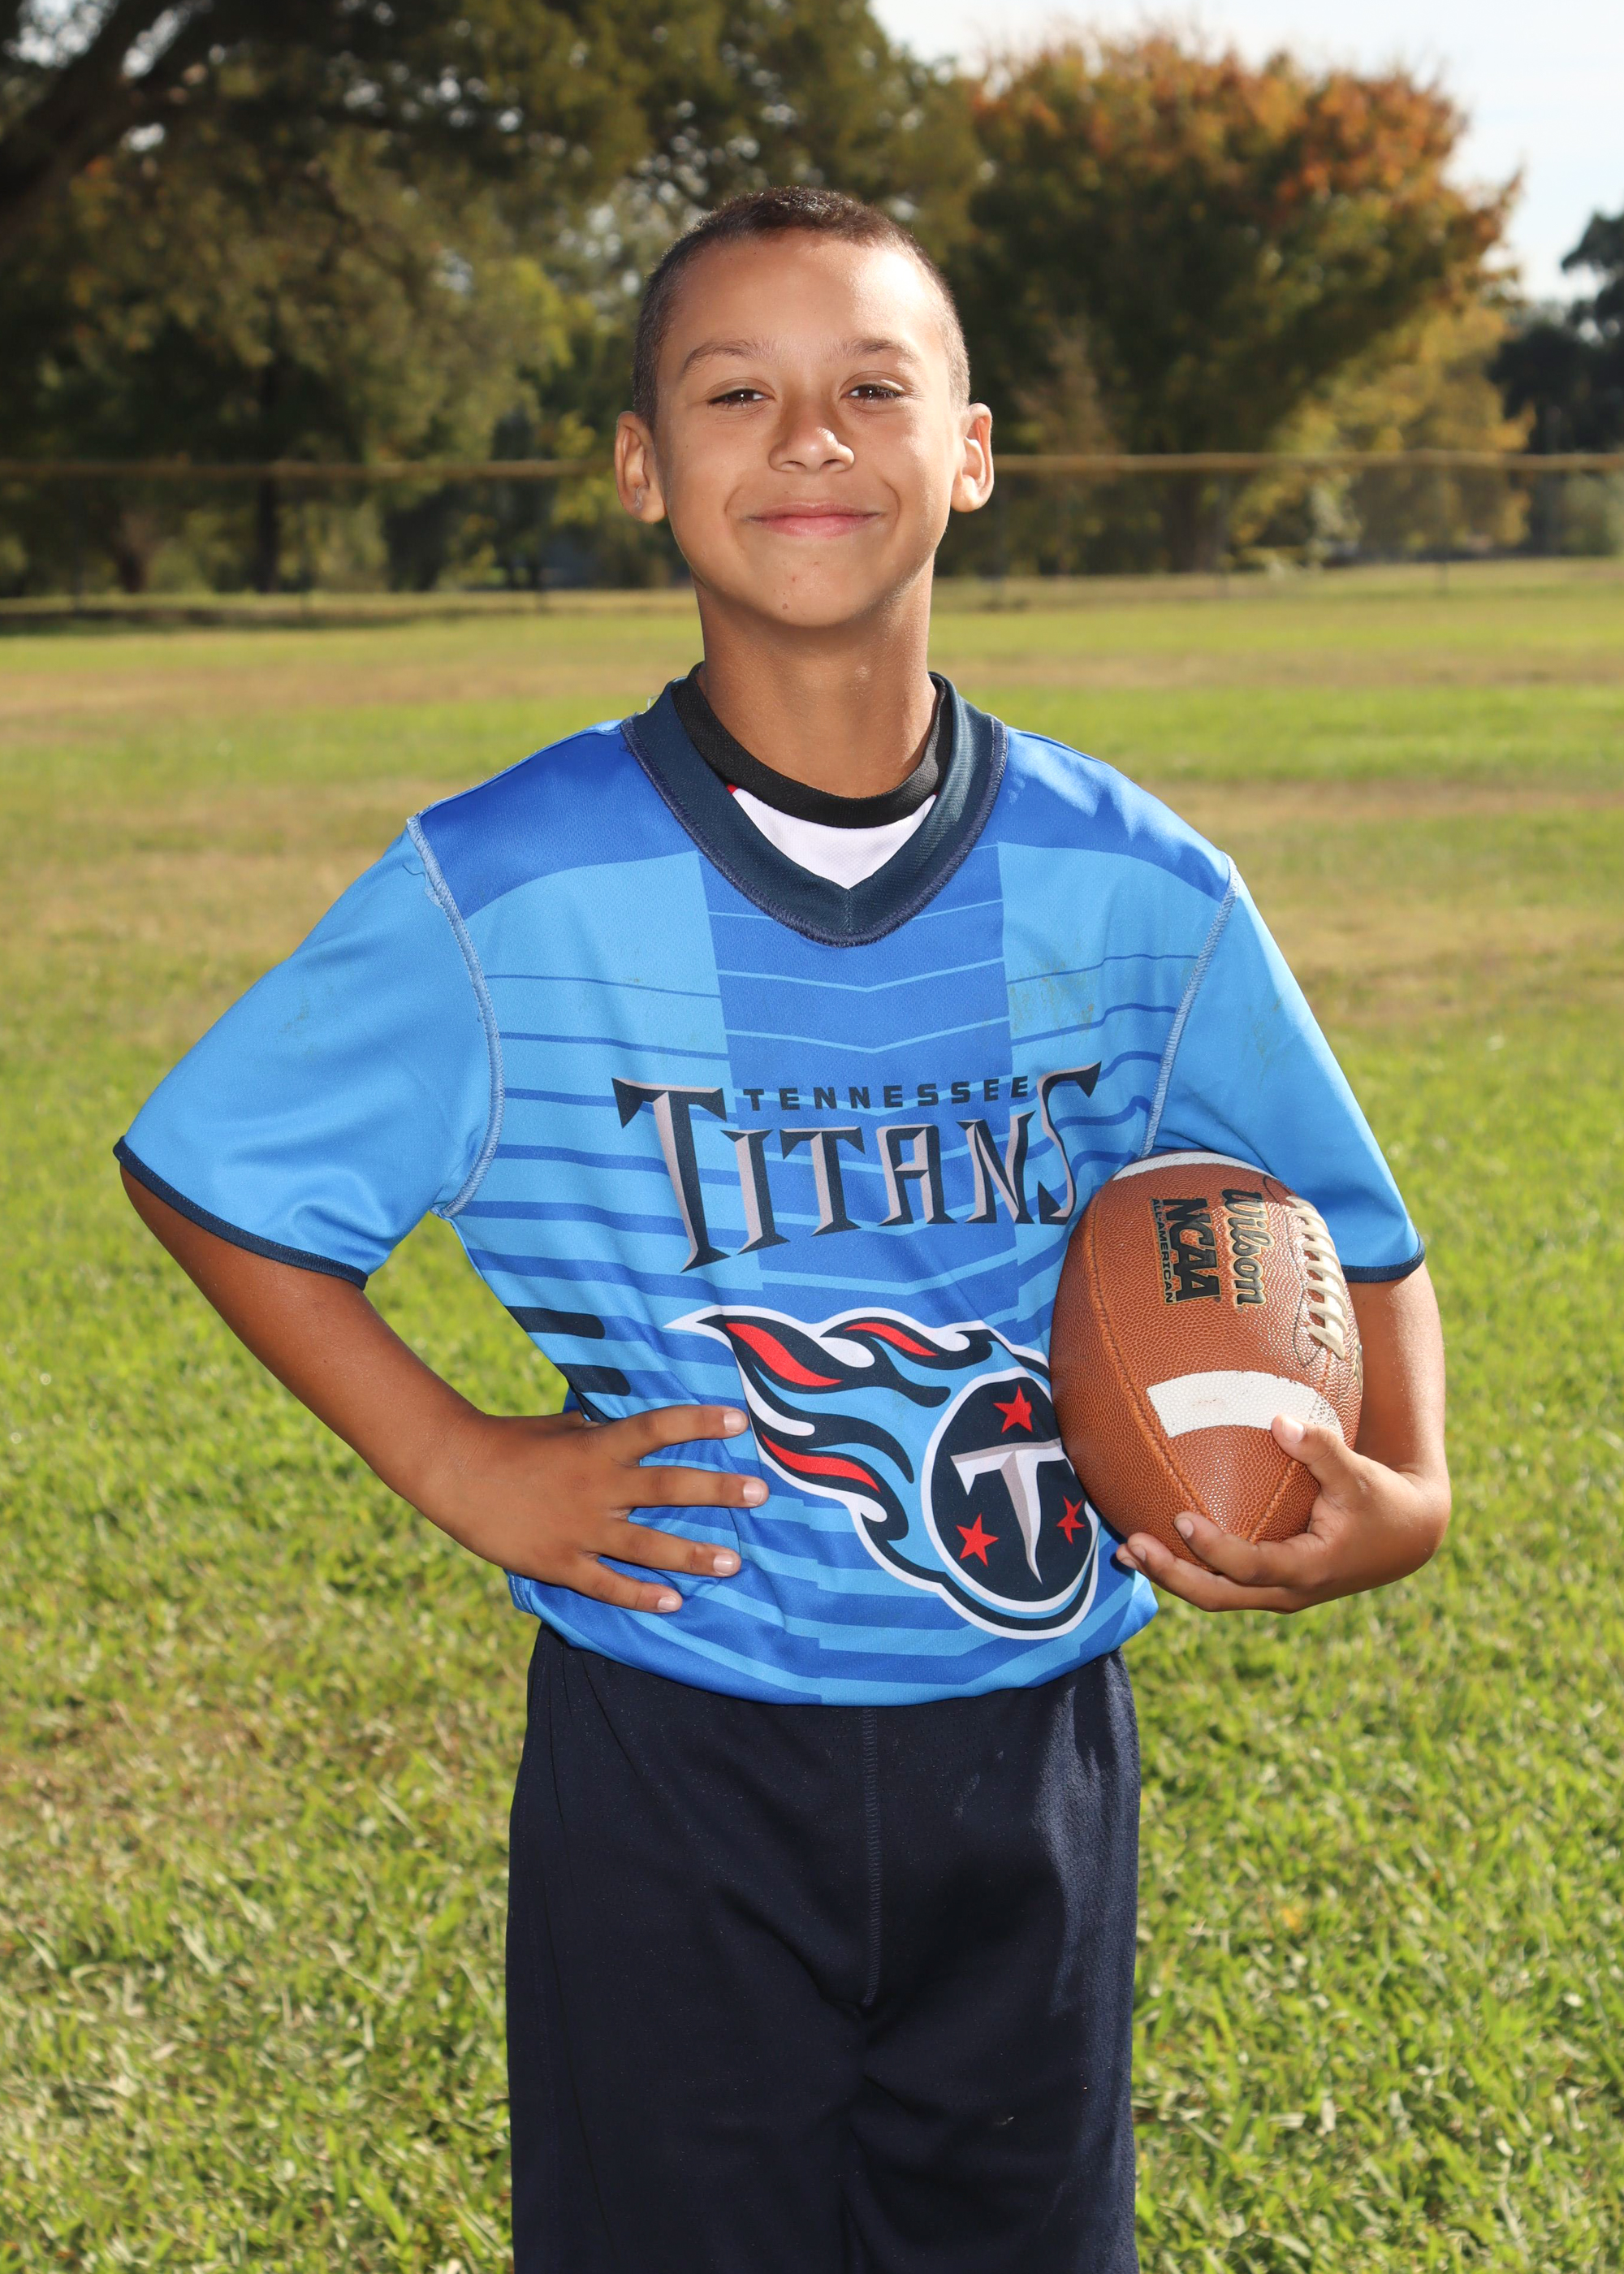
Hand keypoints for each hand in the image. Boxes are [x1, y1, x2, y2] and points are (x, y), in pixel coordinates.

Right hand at [418, 1402, 762, 1615]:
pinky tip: (672, 1603)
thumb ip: (598, 1432)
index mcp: (598, 1445)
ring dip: (693, 1555)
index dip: (699, 1422)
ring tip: (733, 1563)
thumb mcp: (560, 1427)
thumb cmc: (509, 1442)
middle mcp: (597, 1486)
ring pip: (648, 1545)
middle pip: (668, 1488)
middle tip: (760, 1492)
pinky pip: (608, 1584)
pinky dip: (640, 1595)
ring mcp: (580, 1528)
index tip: (739, 1419)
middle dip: (717, 1490)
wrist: (456, 1472)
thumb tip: (627, 1428)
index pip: (658, 1428)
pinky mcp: (561, 1562)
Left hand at [1111, 1412, 1449, 1612]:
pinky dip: (1187, 1567)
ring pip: (1214, 1596)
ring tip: (1124, 1550)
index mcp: (1308, 1569)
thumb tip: (1278, 1420)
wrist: (1405, 1538)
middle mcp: (1287, 1592)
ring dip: (1169, 1576)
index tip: (1180, 1518)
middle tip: (1129, 1547)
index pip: (1251, 1567)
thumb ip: (1321, 1449)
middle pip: (1217, 1597)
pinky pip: (1221, 1582)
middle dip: (1171, 1575)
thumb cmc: (1380, 1500)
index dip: (1214, 1548)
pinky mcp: (1268, 1585)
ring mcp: (1275, 1594)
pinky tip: (1153, 1542)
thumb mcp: (1359, 1474)